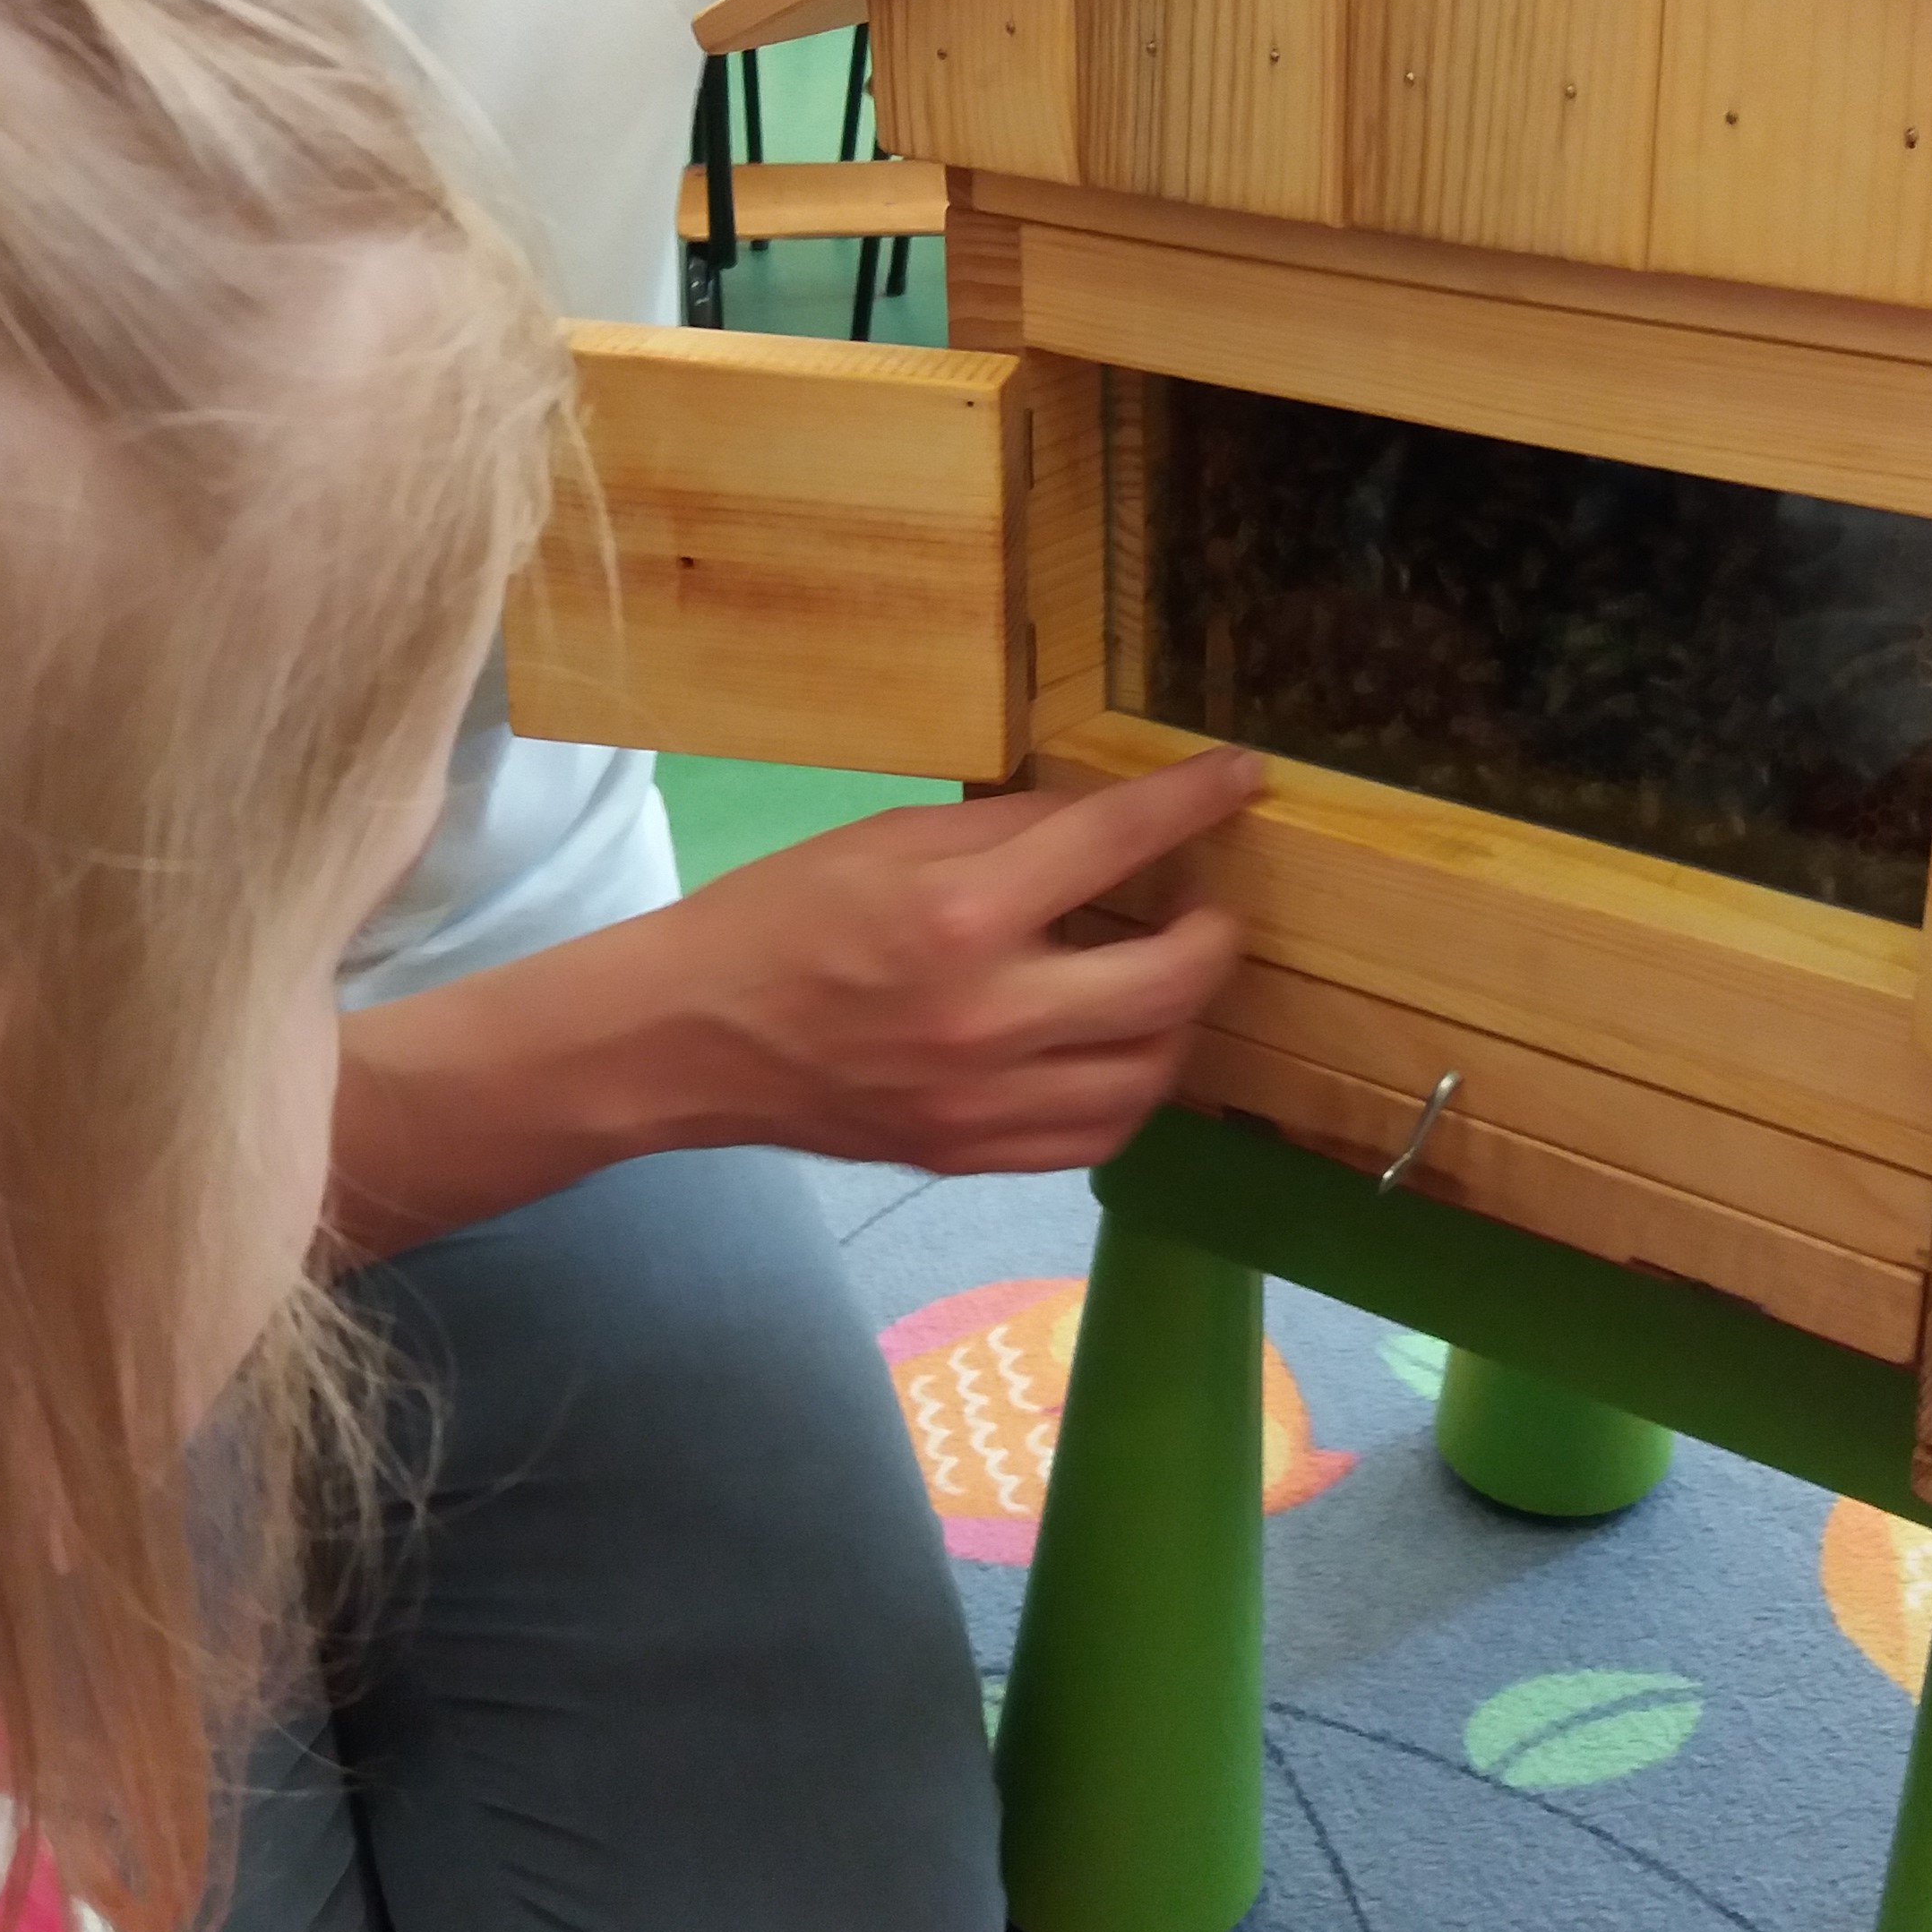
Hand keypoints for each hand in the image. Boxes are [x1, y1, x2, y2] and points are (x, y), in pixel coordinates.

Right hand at [651, 746, 1259, 1172]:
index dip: (1193, 802)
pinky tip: (1120, 1049)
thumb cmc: (780, 919)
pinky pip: (1099, 1134)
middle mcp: (985, 1015)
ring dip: (1182, 1018)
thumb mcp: (887, 839)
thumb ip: (1004, 829)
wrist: (690, 1039)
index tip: (1241, 777)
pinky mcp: (971, 1154)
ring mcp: (983, 1099)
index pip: (1113, 843)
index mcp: (958, 915)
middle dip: (1214, 933)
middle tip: (1205, 904)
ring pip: (1150, 1072)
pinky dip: (1131, 1088)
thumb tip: (1104, 818)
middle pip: (1169, 980)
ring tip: (1167, 979)